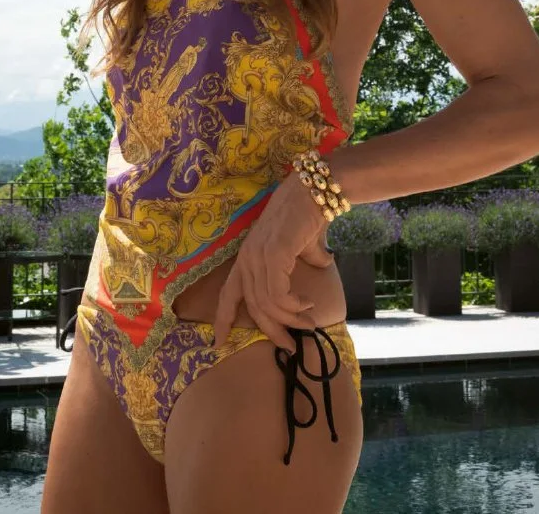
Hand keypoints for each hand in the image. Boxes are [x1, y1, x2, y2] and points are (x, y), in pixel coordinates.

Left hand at [211, 171, 336, 351]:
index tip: (218, 344)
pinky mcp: (273, 254)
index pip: (228, 294)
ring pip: (267, 303)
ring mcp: (258, 256)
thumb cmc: (306, 218)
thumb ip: (303, 260)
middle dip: (271, 331)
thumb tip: (320, 265)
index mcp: (247, 260)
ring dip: (290, 319)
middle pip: (252, 307)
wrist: (314, 193)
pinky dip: (293, 305)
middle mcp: (247, 260)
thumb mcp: (300, 248)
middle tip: (290, 346)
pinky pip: (277, 293)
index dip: (221, 319)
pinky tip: (307, 302)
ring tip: (308, 322)